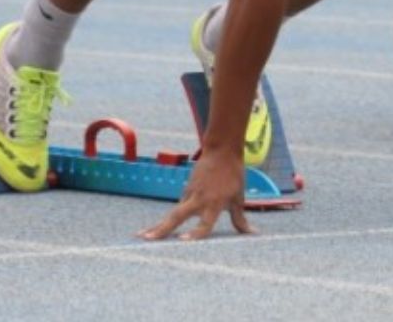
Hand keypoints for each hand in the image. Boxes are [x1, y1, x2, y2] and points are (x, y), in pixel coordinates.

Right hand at [138, 148, 253, 240]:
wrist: (221, 151)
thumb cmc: (233, 175)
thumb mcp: (238, 197)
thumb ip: (240, 219)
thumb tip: (253, 234)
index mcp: (214, 204)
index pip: (204, 223)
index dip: (195, 233)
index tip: (182, 241)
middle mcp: (198, 201)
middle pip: (177, 217)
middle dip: (161, 229)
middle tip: (147, 240)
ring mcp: (189, 195)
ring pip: (172, 214)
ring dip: (156, 226)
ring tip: (140, 237)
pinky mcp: (185, 192)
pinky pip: (176, 209)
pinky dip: (164, 220)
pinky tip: (152, 231)